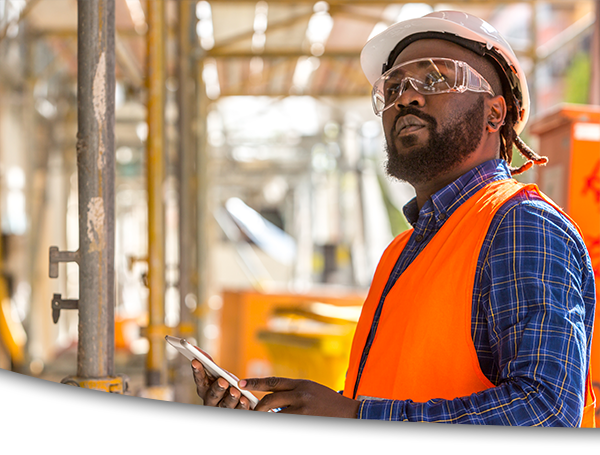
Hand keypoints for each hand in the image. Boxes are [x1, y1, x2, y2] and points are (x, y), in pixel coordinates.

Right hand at [190, 350, 250, 409]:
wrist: (239, 398)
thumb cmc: (224, 382)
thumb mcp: (217, 372)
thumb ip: (208, 362)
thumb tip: (195, 349)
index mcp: (204, 389)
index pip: (199, 379)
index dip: (197, 371)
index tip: (195, 360)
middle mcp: (211, 401)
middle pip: (213, 395)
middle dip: (217, 388)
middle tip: (223, 381)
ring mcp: (222, 409)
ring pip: (225, 405)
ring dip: (230, 398)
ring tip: (235, 391)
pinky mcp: (234, 413)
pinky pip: (238, 411)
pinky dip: (241, 405)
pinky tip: (245, 399)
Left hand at [239, 377, 359, 417]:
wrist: (349, 412)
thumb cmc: (327, 401)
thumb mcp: (310, 389)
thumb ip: (291, 392)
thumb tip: (270, 400)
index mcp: (300, 383)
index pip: (273, 381)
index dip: (255, 382)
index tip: (240, 383)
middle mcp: (301, 393)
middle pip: (270, 399)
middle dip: (258, 407)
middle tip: (251, 413)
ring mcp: (303, 408)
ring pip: (276, 414)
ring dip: (267, 417)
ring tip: (262, 419)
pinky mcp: (306, 420)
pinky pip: (286, 422)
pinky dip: (280, 423)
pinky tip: (278, 423)